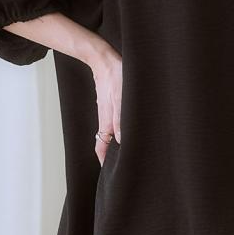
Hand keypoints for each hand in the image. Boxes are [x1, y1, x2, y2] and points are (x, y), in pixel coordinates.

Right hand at [90, 46, 122, 166]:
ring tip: (131, 154)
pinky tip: (132, 131)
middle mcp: (107, 119)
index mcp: (106, 122)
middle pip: (107, 144)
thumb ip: (120, 119)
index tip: (111, 175)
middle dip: (113, 156)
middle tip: (125, 167)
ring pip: (112, 134)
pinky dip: (122, 131)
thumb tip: (121, 140)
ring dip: (118, 145)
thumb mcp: (120, 97)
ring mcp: (110, 112)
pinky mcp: (114, 104)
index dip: (104, 161)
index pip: (101, 148)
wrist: (104, 59)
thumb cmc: (113, 76)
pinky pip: (116, 123)